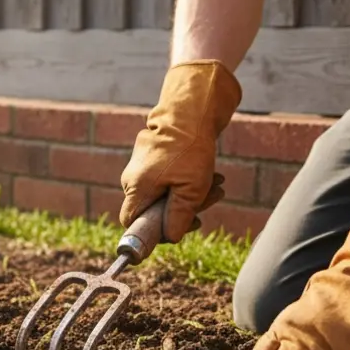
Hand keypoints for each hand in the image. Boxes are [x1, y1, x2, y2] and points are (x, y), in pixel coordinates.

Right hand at [120, 60, 241, 241]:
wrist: (190, 111)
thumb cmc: (189, 151)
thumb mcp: (190, 191)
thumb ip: (178, 218)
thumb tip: (170, 237)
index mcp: (136, 189)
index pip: (132, 223)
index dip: (151, 233)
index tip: (175, 231)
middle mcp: (133, 179)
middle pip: (154, 209)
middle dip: (184, 210)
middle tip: (211, 200)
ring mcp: (142, 167)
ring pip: (165, 193)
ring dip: (192, 194)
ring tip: (217, 183)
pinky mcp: (152, 158)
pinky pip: (167, 178)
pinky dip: (188, 180)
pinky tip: (209, 174)